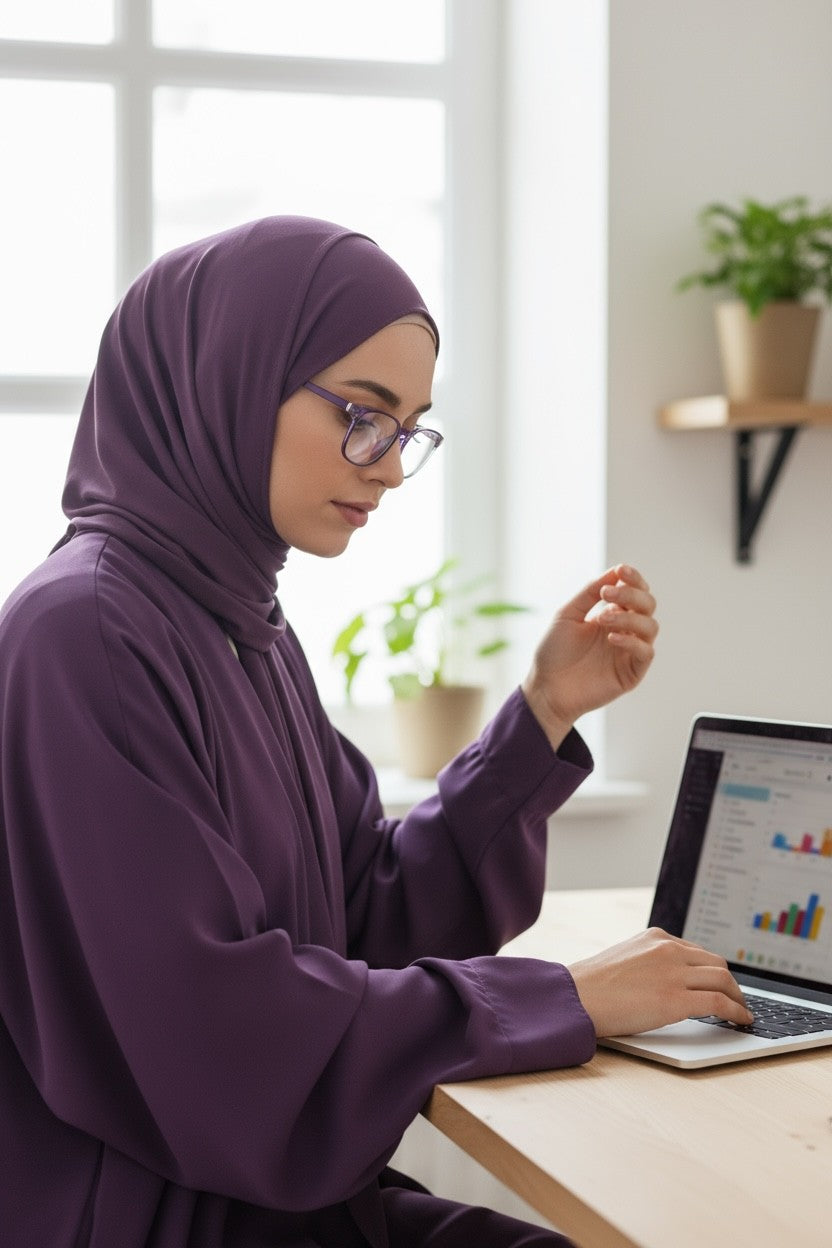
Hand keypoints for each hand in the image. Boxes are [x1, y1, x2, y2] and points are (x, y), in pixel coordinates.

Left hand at [521, 564, 657, 748]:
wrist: (546, 688)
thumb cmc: (554, 652)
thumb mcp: (567, 614)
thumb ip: (589, 592)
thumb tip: (615, 572)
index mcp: (612, 615)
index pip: (635, 592)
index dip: (633, 579)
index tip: (621, 571)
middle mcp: (625, 630)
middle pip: (648, 605)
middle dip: (631, 594)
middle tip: (607, 595)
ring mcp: (629, 651)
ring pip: (650, 626)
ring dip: (629, 616)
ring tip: (602, 618)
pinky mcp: (632, 673)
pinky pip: (646, 652)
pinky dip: (632, 641)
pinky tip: (611, 638)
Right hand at [568, 928, 753, 1036]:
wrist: (575, 997)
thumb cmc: (592, 986)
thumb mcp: (624, 960)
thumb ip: (649, 963)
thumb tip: (666, 982)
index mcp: (655, 937)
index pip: (697, 951)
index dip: (712, 971)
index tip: (718, 983)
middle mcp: (668, 949)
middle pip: (717, 963)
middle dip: (730, 983)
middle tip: (735, 999)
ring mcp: (674, 973)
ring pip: (723, 980)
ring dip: (738, 997)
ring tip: (741, 1012)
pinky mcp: (676, 999)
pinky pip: (719, 1002)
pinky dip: (736, 1011)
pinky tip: (741, 1020)